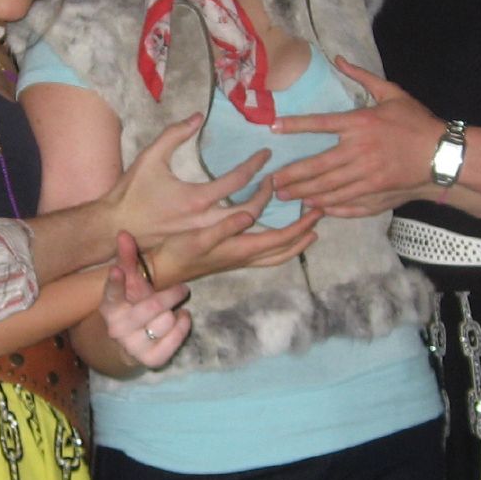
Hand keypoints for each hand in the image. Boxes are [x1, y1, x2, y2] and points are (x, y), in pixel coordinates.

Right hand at [100, 231, 191, 367]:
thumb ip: (128, 260)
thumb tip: (123, 233)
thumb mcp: (130, 284)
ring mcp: (133, 346)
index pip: (111, 293)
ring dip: (174, 313)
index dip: (114, 282)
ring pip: (165, 322)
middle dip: (170, 295)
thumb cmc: (132, 305)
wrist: (130, 344)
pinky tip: (181, 319)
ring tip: (174, 310)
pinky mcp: (151, 360)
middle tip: (182, 288)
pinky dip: (182, 327)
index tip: (116, 270)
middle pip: (150, 306)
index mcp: (110, 307)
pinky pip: (174, 340)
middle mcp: (117, 328)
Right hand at [107, 114, 272, 241]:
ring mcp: (203, 236)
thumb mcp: (150, 157)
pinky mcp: (199, 245)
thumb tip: (197, 116)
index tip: (266, 154)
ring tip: (268, 198)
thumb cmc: (131, 192)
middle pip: (250, 210)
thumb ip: (174, 134)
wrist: (114, 228)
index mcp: (196, 198)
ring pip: (244, 230)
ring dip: (261, 214)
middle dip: (266, 194)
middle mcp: (205, 221)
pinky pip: (232, 239)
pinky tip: (254, 219)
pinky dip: (248, 229)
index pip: (237, 180)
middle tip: (273, 179)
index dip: (255, 164)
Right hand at [148, 183, 322, 285]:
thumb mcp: (198, 236)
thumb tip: (249, 215)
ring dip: (295, 242)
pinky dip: (279, 244)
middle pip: (285, 250)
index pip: (280, 239)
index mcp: (240, 250)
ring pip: (276, 255)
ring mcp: (239, 260)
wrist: (161, 270)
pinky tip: (276, 235)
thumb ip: (225, 226)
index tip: (314, 209)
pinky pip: (266, 253)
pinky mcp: (232, 258)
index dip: (300, 225)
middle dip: (304, 234)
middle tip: (319, 215)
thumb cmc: (176, 252)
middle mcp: (245, 257)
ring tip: (307, 229)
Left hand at [270, 58, 440, 213]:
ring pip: (328, 186)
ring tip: (284, 195)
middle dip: (292, 174)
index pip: (321, 123)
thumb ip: (363, 77)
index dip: (295, 125)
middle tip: (271, 181)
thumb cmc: (416, 122)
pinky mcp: (375, 192)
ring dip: (303, 192)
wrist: (442, 154)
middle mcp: (360, 149)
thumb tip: (338, 59)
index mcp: (361, 122)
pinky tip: (313, 205)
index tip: (274, 128)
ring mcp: (366, 174)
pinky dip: (327, 204)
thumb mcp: (392, 93)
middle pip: (317, 164)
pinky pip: (345, 200)